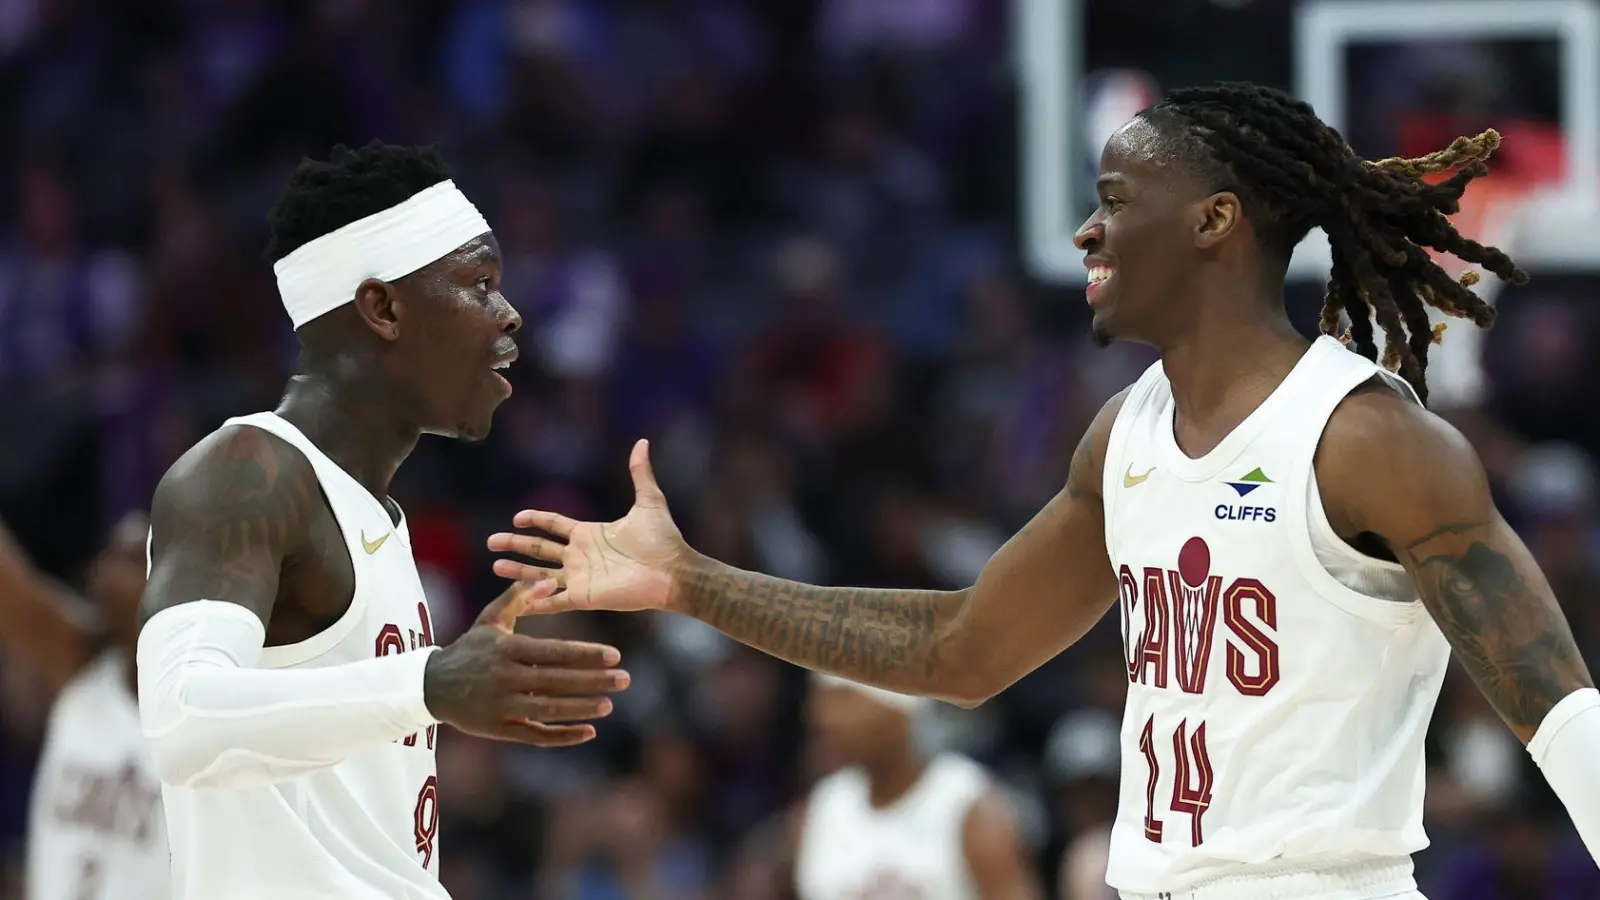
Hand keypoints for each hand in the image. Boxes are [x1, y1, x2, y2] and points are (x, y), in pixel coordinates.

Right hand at [424, 580, 629, 746]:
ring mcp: (501, 706)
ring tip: (609, 703)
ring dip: (582, 708)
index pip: (553, 652)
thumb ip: (520, 595)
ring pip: (549, 710)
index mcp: (506, 649)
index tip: (615, 655)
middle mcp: (504, 678)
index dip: (585, 655)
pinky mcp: (499, 729)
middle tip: (625, 678)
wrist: (432, 685)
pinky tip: (589, 732)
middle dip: (593, 681)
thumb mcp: (491, 618)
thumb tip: (551, 580)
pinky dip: (563, 736)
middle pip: (556, 681)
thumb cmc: (471, 647)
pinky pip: (536, 735)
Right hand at [488, 439, 691, 615]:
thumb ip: (640, 473)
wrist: (674, 571)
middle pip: (540, 550)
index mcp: (590, 534)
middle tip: (491, 542)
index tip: (517, 518)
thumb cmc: (664, 540)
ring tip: (496, 565)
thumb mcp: (648, 501)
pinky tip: (519, 602)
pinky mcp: (586, 597)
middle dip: (515, 545)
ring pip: (541, 575)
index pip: (554, 525)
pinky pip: (556, 601)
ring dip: (518, 572)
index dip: (535, 520)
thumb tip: (642, 442)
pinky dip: (537, 602)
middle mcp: (581, 556)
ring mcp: (581, 578)